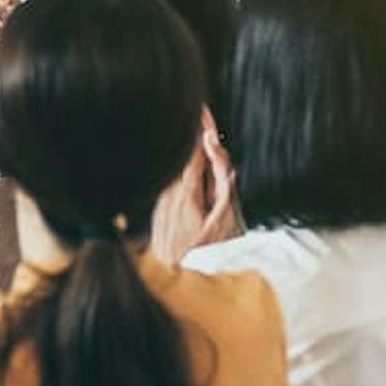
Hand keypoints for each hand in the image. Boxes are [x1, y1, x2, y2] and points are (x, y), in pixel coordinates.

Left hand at [151, 117, 240, 263]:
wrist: (178, 278)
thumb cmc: (209, 250)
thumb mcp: (225, 214)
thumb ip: (221, 178)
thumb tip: (214, 147)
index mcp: (186, 189)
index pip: (193, 148)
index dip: (200, 126)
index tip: (203, 108)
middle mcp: (169, 190)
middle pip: (184, 154)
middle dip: (195, 135)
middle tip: (203, 114)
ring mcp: (162, 198)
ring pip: (178, 168)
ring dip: (192, 156)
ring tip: (206, 154)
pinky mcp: (160, 206)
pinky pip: (174, 182)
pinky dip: (187, 172)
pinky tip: (199, 179)